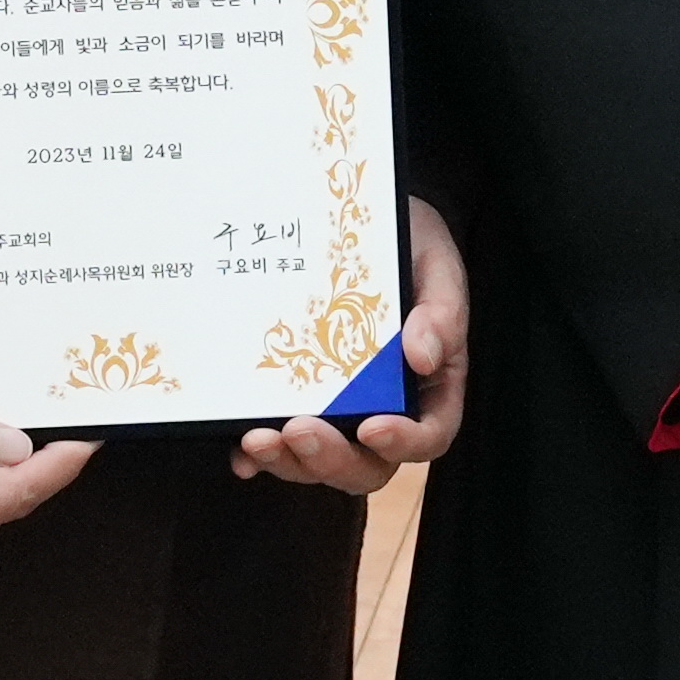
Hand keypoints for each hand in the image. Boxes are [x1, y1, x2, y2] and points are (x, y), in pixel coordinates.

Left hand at [239, 202, 479, 494]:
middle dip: (331, 458)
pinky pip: (280, 444)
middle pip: (368, 464)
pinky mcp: (296, 402)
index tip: (373, 426)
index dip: (404, 441)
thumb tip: (423, 357)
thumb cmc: (406, 240)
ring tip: (257, 438)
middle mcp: (386, 409)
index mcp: (430, 384)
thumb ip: (441, 309)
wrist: (355, 216)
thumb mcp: (433, 260)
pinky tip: (239, 450)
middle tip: (298, 431)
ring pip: (320, 463)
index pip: (429, 434)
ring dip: (289, 461)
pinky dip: (259, 455)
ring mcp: (339, 412)